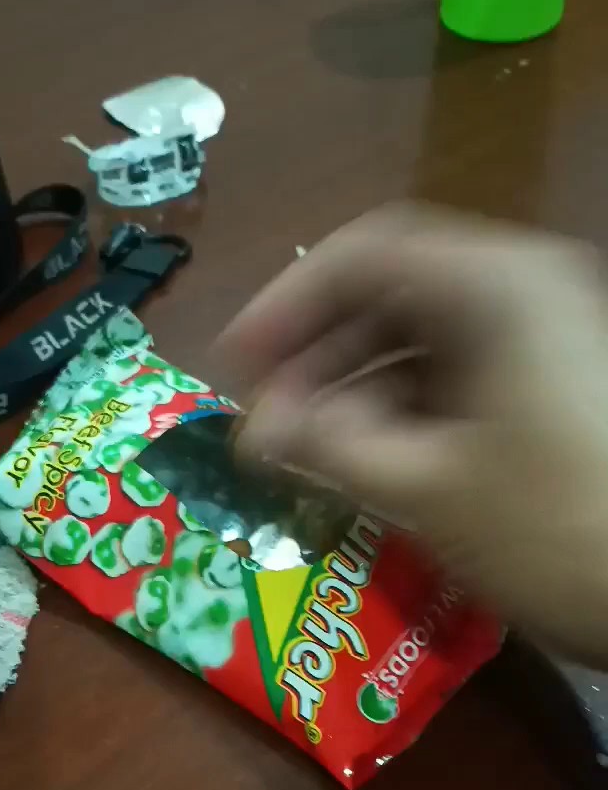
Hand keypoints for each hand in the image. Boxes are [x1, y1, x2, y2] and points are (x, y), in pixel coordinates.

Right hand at [218, 205, 607, 665]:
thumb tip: (257, 429)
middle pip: (393, 293)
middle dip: (317, 354)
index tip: (233, 366)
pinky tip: (367, 459)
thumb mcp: (423, 488)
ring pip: (424, 338)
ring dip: (355, 386)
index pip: (364, 256)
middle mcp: (525, 291)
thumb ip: (327, 444)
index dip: (285, 305)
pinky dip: (404, 409)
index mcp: (496, 288)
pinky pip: (460, 374)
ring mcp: (548, 337)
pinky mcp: (556, 385)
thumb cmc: (549, 533)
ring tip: (304, 451)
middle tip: (262, 420)